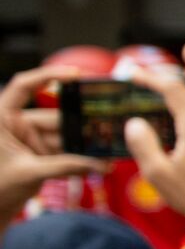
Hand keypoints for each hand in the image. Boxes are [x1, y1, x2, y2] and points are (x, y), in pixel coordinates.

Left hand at [0, 66, 104, 223]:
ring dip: (86, 142)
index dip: (47, 75)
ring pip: (65, 134)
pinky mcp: (44, 153)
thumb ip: (64, 167)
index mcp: (2, 119)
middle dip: (81, 120)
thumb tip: (99, 164)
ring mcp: (32, 138)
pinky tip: (101, 161)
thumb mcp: (29, 173)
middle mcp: (17, 124)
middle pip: (55, 115)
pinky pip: (68, 150)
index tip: (75, 74)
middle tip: (107, 120)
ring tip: (109, 146)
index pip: (23, 86)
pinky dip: (84, 157)